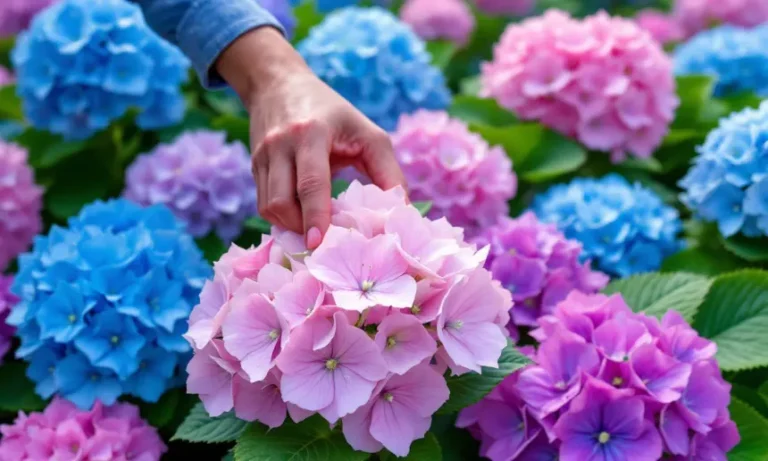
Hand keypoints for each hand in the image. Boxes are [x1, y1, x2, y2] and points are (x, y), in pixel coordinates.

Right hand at [216, 27, 406, 248]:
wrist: (279, 85)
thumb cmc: (334, 113)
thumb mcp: (368, 134)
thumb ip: (388, 173)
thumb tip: (402, 212)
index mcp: (311, 133)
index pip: (311, 183)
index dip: (316, 216)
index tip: (320, 243)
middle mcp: (280, 144)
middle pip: (281, 201)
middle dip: (301, 228)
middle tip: (325, 242)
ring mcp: (262, 156)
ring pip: (268, 207)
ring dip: (291, 226)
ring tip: (315, 229)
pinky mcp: (254, 166)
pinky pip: (262, 204)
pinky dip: (282, 218)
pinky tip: (301, 218)